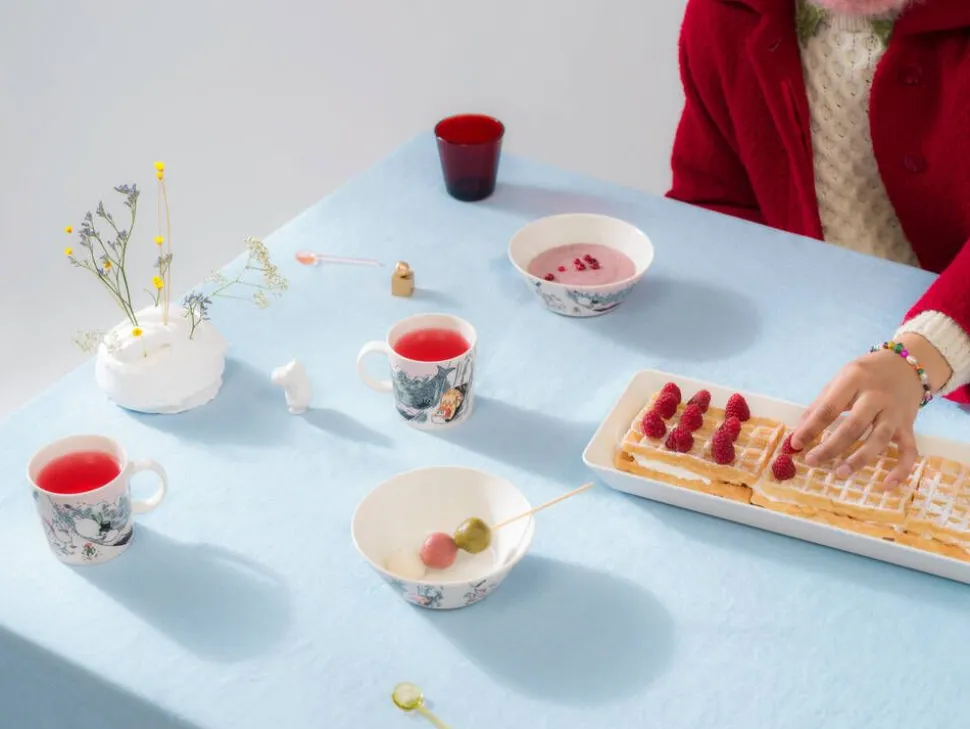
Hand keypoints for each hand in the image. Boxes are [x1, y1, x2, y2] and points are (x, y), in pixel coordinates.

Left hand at [789, 334, 950, 487]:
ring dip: (860, 459)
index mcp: (854, 380)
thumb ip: (821, 404)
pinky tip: (887, 485)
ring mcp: (895, 412)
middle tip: (812, 461)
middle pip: (853, 426)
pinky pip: (909, 450)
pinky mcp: (909, 425)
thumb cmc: (865, 374)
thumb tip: (798, 432)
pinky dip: (901, 469)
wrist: (907, 363)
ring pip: (879, 439)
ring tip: (840, 473)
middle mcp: (877, 396)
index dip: (811, 428)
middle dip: (831, 446)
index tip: (795, 444)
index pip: (829, 408)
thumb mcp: (840, 380)